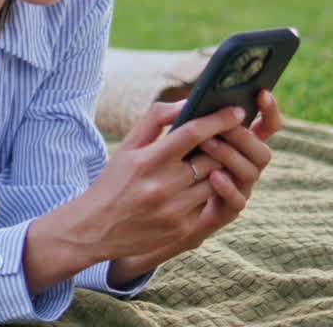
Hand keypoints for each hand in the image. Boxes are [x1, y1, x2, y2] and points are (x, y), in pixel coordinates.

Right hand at [23, 99, 245, 293]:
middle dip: (222, 145)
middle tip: (228, 138)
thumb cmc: (114, 182)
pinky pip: (208, 204)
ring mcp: (174, 210)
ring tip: (212, 162)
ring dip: (217, 169)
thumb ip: (156, 119)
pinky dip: (206, 194)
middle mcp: (163, 186)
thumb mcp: (127, 147)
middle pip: (212, 157)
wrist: (94, 229)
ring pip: (216, 181)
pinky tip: (195, 190)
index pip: (192, 133)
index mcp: (148, 160)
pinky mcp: (182, 230)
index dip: (219, 119)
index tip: (237, 111)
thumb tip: (188, 102)